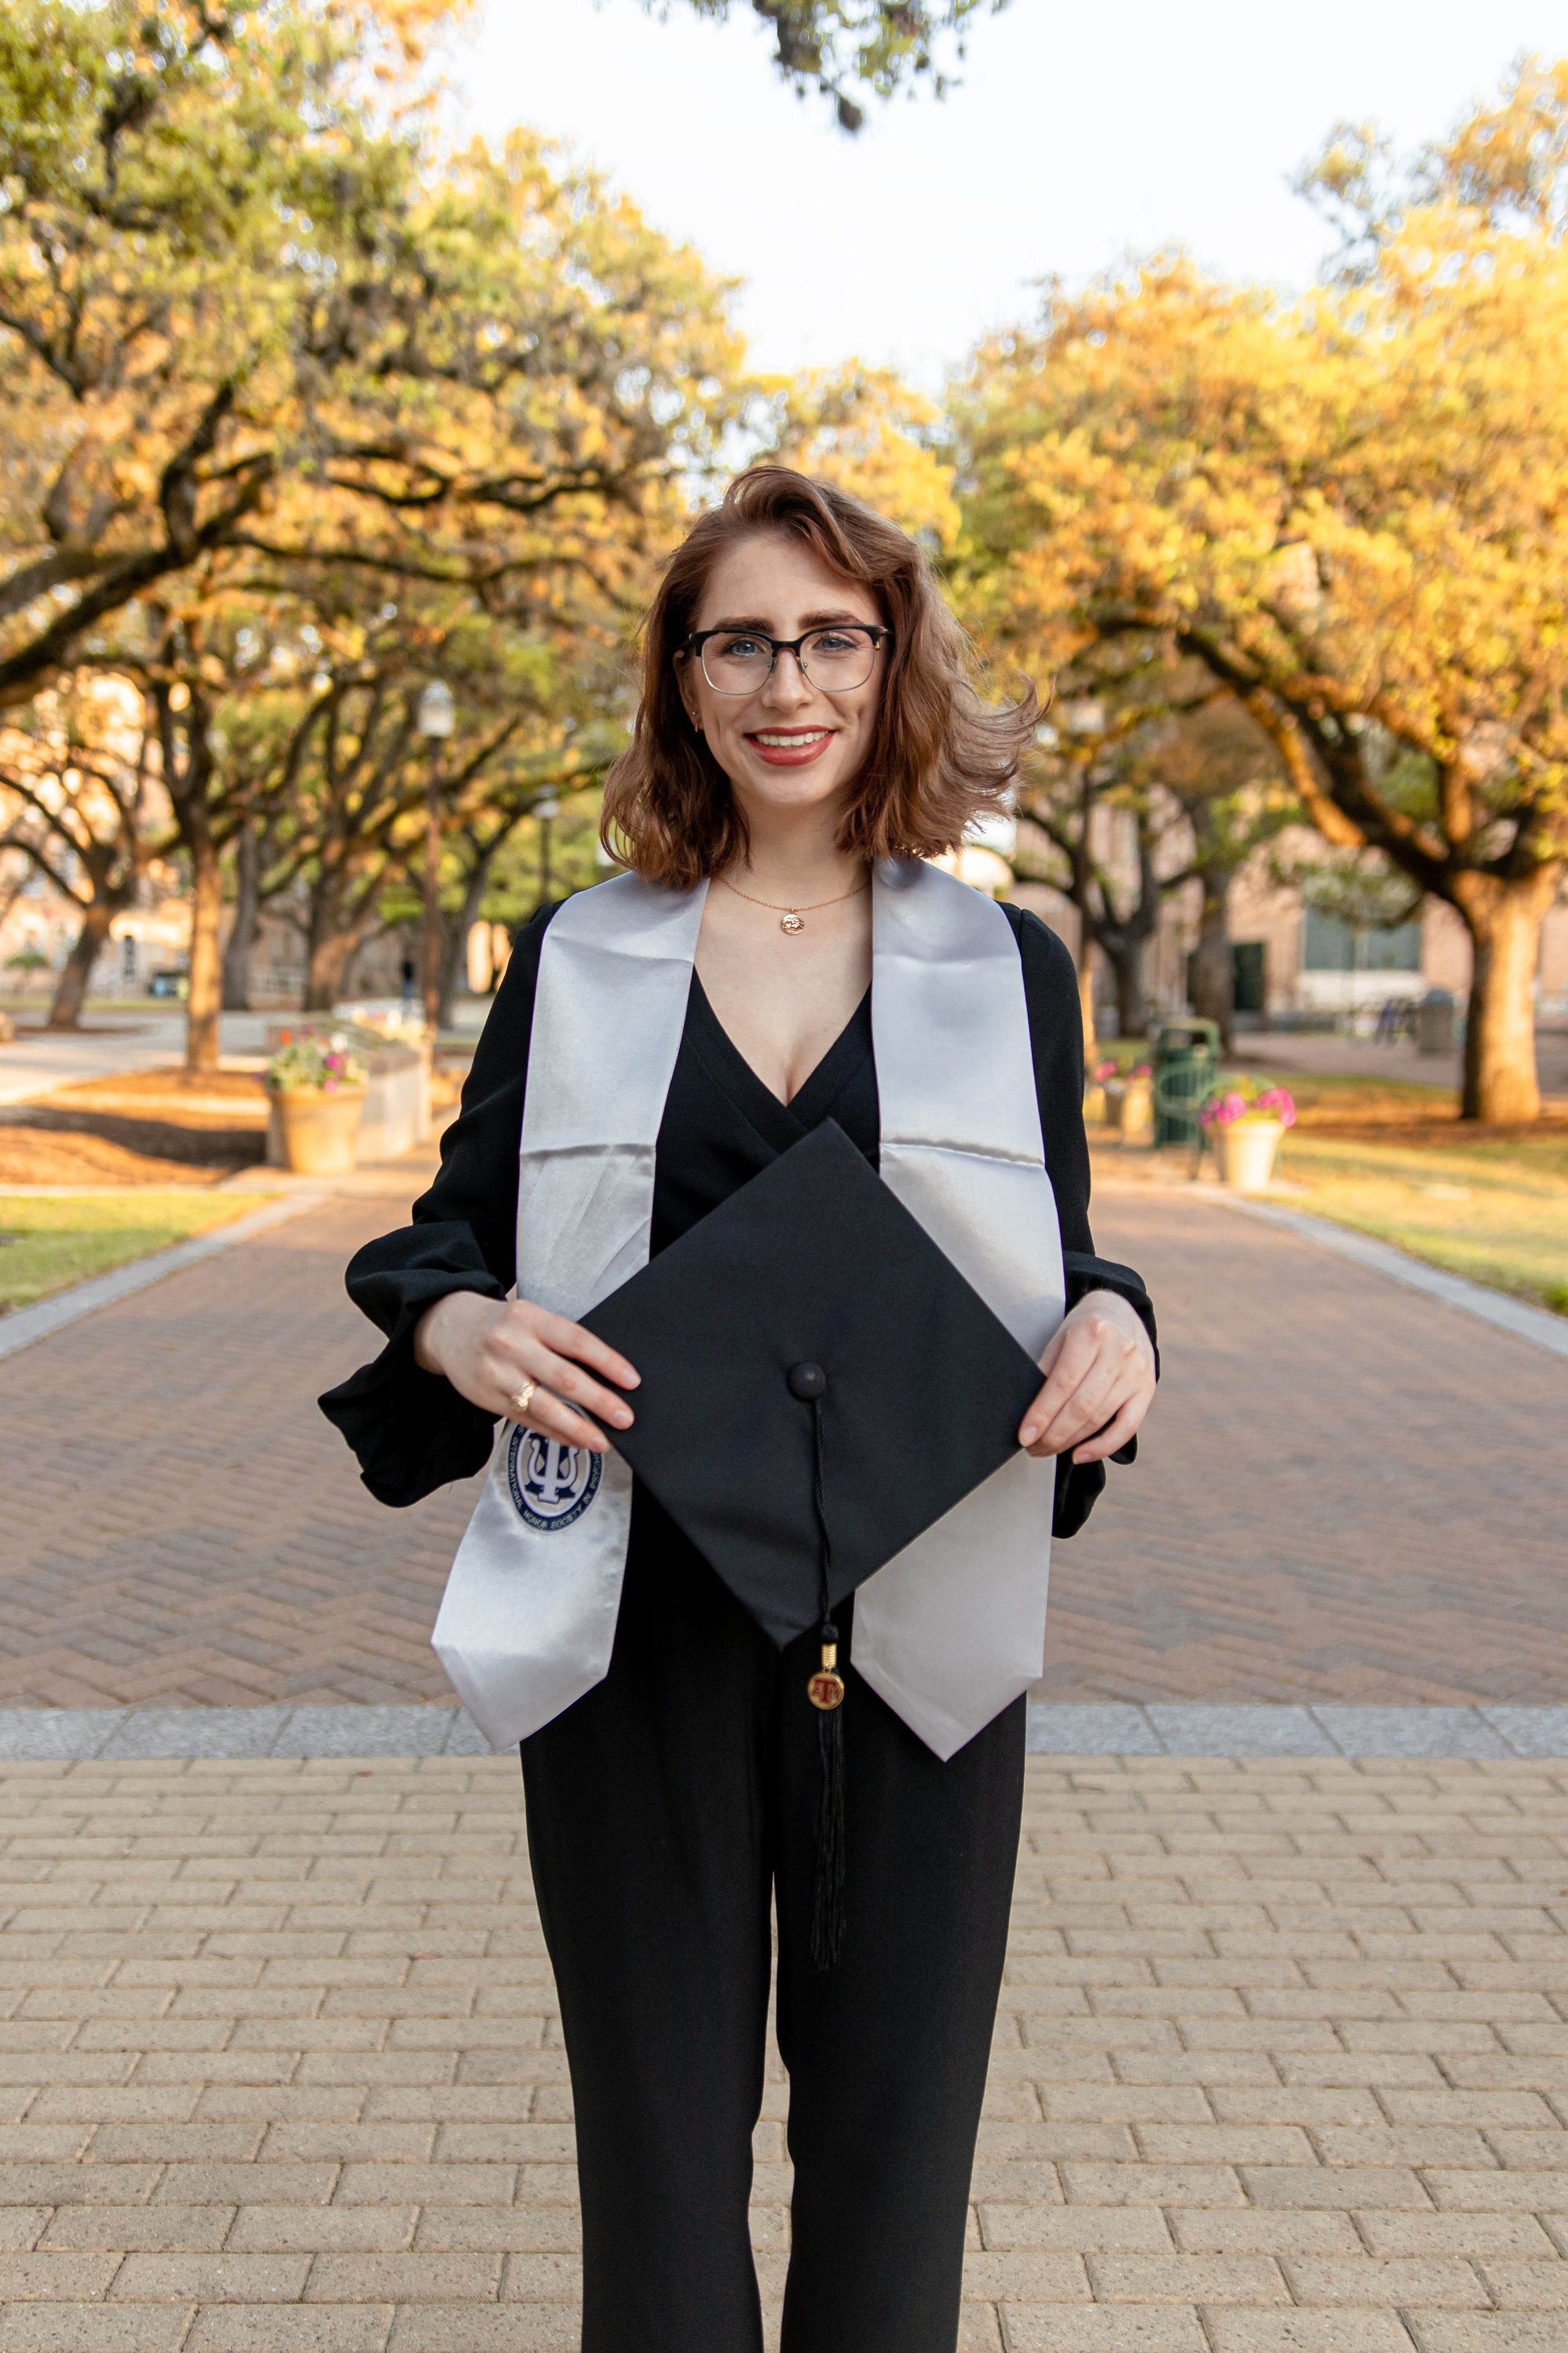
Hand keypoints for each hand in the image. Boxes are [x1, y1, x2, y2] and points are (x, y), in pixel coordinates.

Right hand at [414, 1291, 637, 1452]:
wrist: (448, 1328)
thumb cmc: (502, 1324)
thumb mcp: (530, 1318)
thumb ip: (560, 1341)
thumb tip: (605, 1374)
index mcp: (530, 1319)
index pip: (577, 1341)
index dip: (607, 1362)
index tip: (632, 1381)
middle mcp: (512, 1345)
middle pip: (563, 1378)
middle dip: (598, 1401)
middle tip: (624, 1418)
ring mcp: (498, 1374)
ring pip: (544, 1406)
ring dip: (577, 1427)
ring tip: (601, 1440)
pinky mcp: (489, 1399)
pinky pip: (527, 1420)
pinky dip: (555, 1433)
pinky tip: (575, 1440)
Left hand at [1018, 1289, 1155, 1464]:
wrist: (1122, 1313)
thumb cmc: (1085, 1328)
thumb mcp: (1061, 1337)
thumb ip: (1048, 1368)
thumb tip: (1028, 1410)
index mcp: (1091, 1333)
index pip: (1062, 1383)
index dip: (1042, 1413)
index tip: (1025, 1435)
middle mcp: (1118, 1351)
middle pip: (1082, 1406)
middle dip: (1054, 1434)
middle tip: (1033, 1448)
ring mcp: (1136, 1372)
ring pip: (1100, 1418)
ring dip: (1071, 1441)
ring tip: (1049, 1449)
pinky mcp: (1147, 1389)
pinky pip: (1127, 1427)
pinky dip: (1102, 1446)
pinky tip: (1081, 1455)